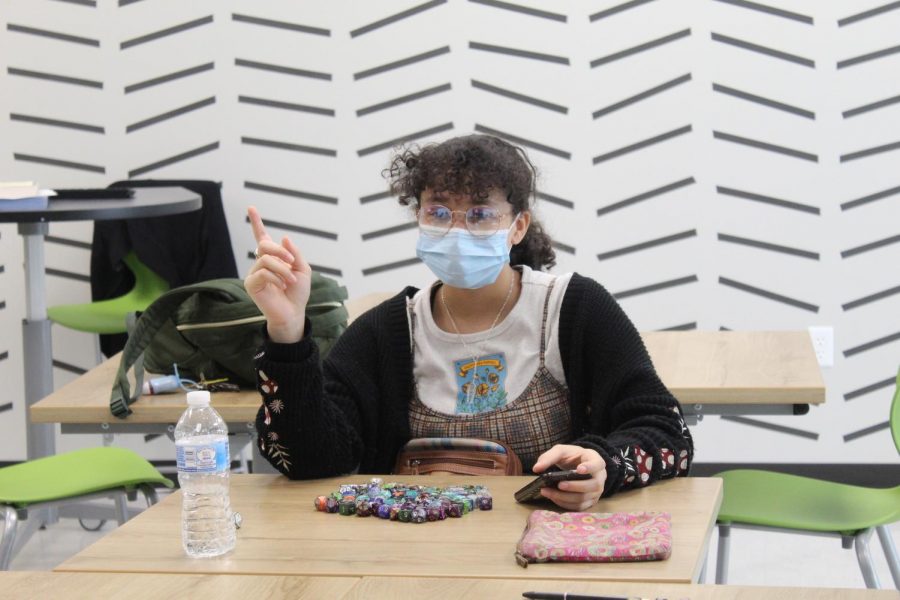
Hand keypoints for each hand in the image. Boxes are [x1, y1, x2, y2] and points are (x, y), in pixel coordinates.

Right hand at [244, 206, 310, 342]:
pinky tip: (281, 286)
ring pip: (266, 259)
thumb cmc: (297, 293)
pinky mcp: (251, 284)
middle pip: (264, 245)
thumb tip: (283, 238)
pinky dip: (276, 277)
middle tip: (293, 262)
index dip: (256, 223)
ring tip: (290, 280)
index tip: (251, 207)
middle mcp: (261, 263)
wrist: (294, 312)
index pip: (262, 237)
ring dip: (283, 268)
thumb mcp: (303, 270)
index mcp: (273, 258)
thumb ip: (295, 253)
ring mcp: (255, 273)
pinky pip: (262, 272)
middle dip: (280, 251)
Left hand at [532, 444, 606, 510]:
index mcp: (596, 461)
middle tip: (559, 485)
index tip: (579, 469)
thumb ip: (549, 457)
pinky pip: (579, 507)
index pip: (597, 464)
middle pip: (592, 485)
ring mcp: (596, 492)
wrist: (578, 465)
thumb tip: (536, 468)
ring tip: (548, 492)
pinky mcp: (589, 502)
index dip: (589, 468)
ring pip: (584, 498)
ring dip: (565, 497)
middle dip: (574, 486)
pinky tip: (553, 498)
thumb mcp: (561, 451)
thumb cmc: (572, 457)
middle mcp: (600, 478)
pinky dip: (565, 504)